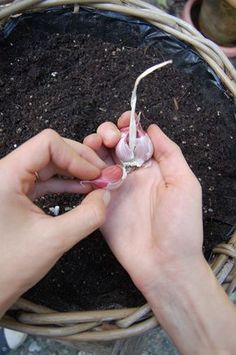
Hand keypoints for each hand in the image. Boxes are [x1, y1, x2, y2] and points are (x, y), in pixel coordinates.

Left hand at [0, 129, 109, 316]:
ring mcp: (10, 185)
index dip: (76, 156)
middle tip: (102, 176)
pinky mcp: (15, 196)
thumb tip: (106, 195)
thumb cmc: (6, 267)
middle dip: (80, 162)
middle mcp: (6, 174)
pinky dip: (65, 184)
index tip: (96, 174)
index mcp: (6, 176)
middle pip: (50, 151)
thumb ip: (88, 216)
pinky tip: (83, 191)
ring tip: (97, 184)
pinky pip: (44, 181)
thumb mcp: (54, 240)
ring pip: (49, 165)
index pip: (48, 144)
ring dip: (75, 172)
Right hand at [84, 111, 202, 291]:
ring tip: (93, 146)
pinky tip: (84, 166)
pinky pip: (88, 182)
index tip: (123, 122)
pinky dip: (84, 170)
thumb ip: (170, 153)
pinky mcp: (101, 204)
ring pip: (98, 160)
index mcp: (154, 168)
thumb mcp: (185, 184)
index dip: (129, 127)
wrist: (164, 264)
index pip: (138, 139)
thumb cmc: (181, 226)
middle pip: (114, 146)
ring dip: (93, 148)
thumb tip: (152, 127)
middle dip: (108, 133)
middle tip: (108, 138)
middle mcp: (133, 175)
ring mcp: (115, 189)